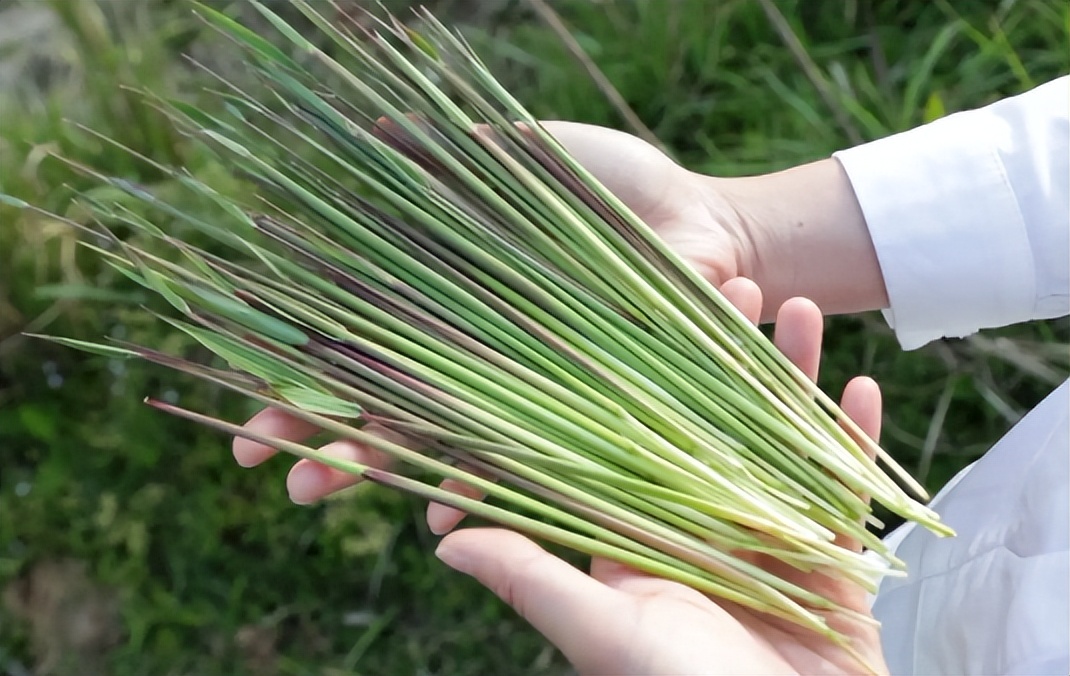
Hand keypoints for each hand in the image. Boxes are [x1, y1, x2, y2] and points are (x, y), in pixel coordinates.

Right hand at [232, 121, 753, 503]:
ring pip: (438, 441)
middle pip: (386, 406)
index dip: (301, 383)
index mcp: (454, 301)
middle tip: (279, 473)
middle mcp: (479, 354)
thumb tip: (378, 128)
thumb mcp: (531, 156)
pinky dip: (483, 485)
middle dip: (327, 441)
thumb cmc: (619, 189)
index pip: (359, 350)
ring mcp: (525, 388)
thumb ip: (457, 157)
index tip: (248, 416)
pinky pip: (523, 462)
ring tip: (321, 490)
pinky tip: (445, 511)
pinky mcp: (577, 412)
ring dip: (381, 469)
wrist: (711, 225)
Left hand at [429, 280, 887, 674]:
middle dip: (731, 357)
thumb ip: (534, 580)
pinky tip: (865, 391)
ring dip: (795, 381)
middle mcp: (705, 532)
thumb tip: (443, 542)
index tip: (658, 313)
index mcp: (647, 539)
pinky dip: (854, 445)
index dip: (649, 374)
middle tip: (739, 286)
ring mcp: (771, 545)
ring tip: (804, 310)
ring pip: (784, 444)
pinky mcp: (831, 569)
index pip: (640, 438)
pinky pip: (844, 494)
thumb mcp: (605, 633)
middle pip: (719, 424)